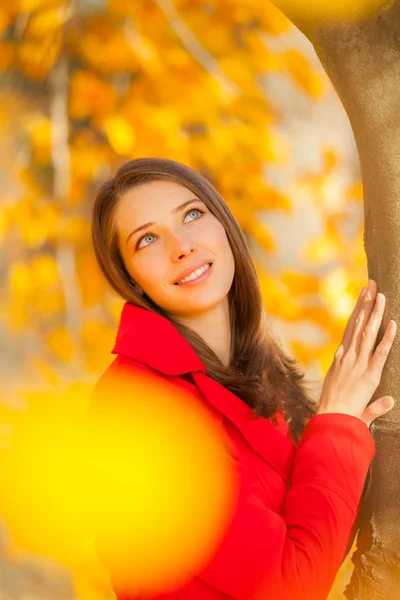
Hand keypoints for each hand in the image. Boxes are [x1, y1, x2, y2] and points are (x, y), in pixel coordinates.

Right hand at [318, 279, 396, 427]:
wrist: (331, 421)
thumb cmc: (337, 414)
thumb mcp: (353, 403)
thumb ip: (373, 402)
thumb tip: (389, 401)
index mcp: (341, 360)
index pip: (350, 330)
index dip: (357, 312)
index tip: (362, 297)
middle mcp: (348, 357)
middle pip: (358, 325)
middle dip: (365, 304)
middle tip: (371, 285)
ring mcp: (358, 364)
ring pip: (368, 333)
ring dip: (374, 313)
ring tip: (379, 294)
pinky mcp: (369, 375)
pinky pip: (380, 353)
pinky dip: (387, 338)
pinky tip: (393, 323)